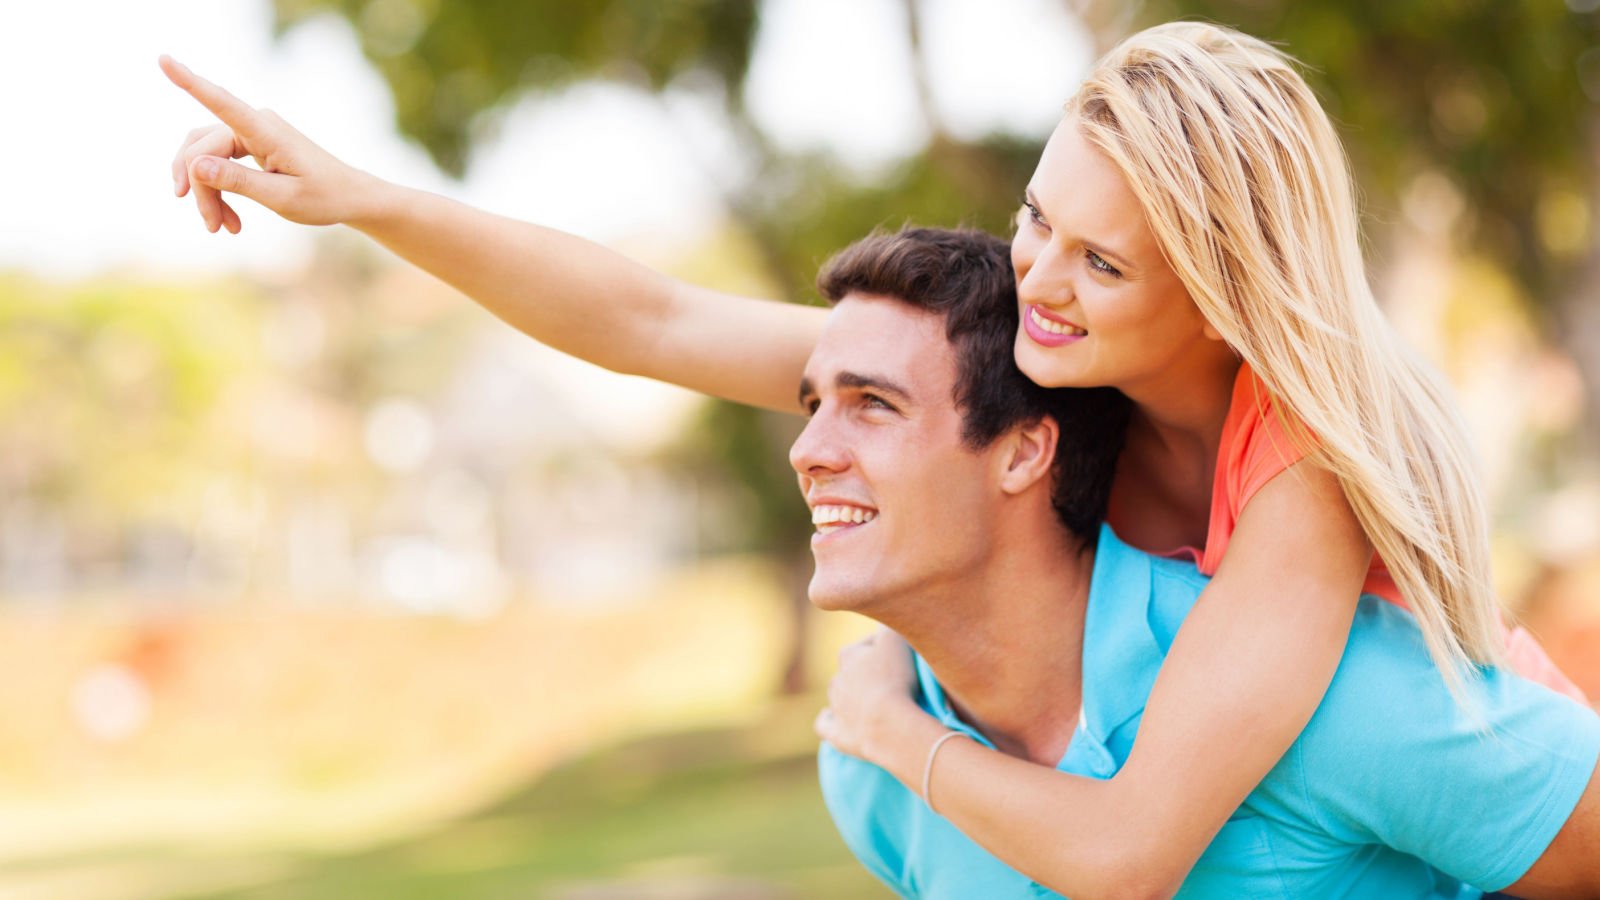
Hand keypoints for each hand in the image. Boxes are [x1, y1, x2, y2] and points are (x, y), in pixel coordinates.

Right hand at [160, 55, 380, 231]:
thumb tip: (196, 166)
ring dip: (207, 193)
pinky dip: (217, 190)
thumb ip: (239, 182)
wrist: (349, 197)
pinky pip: (217, 162)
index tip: (162, 59)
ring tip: (221, 227)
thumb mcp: (283, 198)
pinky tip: (229, 220)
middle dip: (200, 188)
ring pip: (205, 157)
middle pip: (203, 149)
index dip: (189, 82)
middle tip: (213, 227)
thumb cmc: (324, 197)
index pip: (221, 103)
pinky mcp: (249, 144)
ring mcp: (251, 132)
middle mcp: (255, 124)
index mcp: (266, 132)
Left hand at [814, 627, 920, 761]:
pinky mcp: (835, 734)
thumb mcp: (896, 640)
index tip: (902, 658)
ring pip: (839, 696)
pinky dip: (828, 720)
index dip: (885, 649)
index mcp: (849, 654)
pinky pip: (824, 724)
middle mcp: (837, 679)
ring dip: (852, 696)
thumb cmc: (895, 678)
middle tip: (894, 681)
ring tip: (875, 703)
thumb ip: (888, 627)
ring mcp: (835, 707)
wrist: (888, 724)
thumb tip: (885, 619)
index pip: (867, 645)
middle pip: (852, 671)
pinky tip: (834, 719)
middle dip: (867, 673)